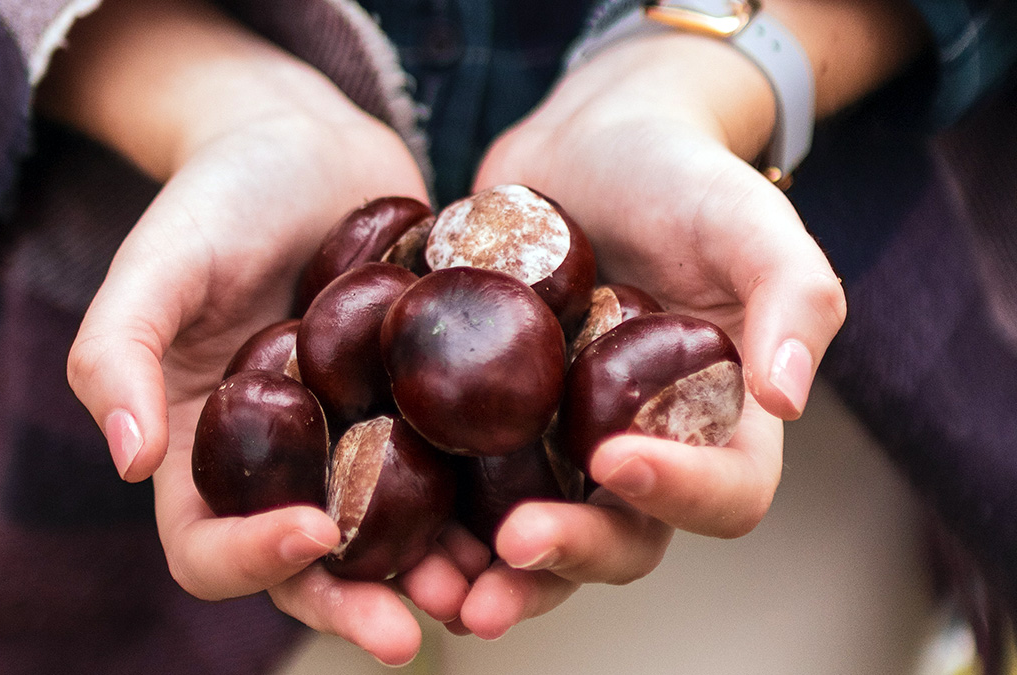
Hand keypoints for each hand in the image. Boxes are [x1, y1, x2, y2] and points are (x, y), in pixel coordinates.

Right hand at [52, 0, 467, 663]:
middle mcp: (284, 466)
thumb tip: (123, 458)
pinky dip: (486, 498)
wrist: (305, 142)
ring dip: (437, 570)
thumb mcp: (155, 262)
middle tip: (415, 626)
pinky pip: (454, 469)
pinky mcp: (421, 406)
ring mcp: (357, 441)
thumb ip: (115, 351)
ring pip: (394, 534)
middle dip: (359, 601)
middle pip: (312, 566)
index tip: (312, 533)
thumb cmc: (215, 198)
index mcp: (202, 453)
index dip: (252, 560)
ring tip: (488, 584)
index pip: (208, 543)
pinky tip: (531, 504)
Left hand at [455, 32, 847, 637]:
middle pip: (619, 539)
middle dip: (567, 558)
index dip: (680, 495)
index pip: (725, 493)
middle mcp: (640, 449)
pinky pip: (464, 484)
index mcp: (719, 423)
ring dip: (489, 572)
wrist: (589, 142)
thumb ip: (796, 296)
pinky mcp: (492, 422)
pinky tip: (386, 527)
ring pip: (534, 534)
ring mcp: (561, 443)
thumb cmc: (683, 175)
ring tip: (436, 587)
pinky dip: (431, 516)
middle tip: (510, 554)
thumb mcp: (749, 219)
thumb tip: (789, 399)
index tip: (615, 457)